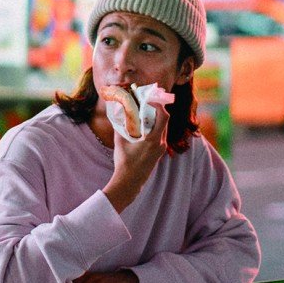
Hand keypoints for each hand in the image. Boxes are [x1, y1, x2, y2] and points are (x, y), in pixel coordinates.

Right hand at [103, 97, 169, 213]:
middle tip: (145, 103)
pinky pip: (160, 135)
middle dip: (156, 110)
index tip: (148, 99)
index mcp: (154, 139)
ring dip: (155, 118)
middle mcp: (161, 143)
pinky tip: (143, 126)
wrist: (129, 182)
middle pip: (164, 120)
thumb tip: (118, 111)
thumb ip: (121, 125)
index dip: (158, 105)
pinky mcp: (158, 152)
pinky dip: (154, 127)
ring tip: (143, 113)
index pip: (163, 116)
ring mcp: (161, 148)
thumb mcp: (120, 141)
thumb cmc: (124, 162)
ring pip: (163, 127)